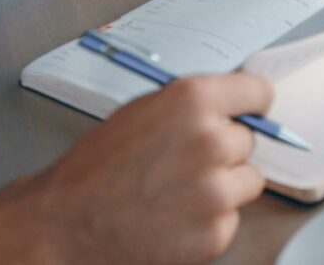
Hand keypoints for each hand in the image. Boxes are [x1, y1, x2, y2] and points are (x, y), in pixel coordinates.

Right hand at [0, 73, 272, 263]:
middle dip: (224, 150)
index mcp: (191, 101)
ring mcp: (216, 191)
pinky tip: (174, 218)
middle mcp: (211, 142)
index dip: (252, 103)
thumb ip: (190, 106)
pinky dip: (210, 221)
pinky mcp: (216, 233)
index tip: (251, 110)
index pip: (258, 91)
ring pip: (248, 180)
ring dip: (224, 185)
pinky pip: (231, 218)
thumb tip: (231, 106)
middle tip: (185, 161)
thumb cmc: (94, 169)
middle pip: (248, 140)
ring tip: (179, 191)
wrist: (64, 225)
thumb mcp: (142, 112)